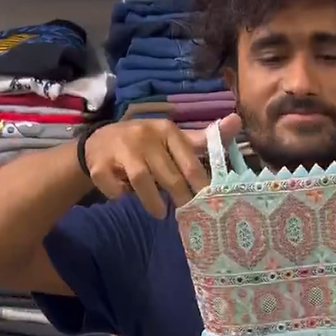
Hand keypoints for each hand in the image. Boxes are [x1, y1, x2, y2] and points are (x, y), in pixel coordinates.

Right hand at [84, 114, 241, 218]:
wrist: (99, 143)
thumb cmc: (147, 145)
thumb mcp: (174, 139)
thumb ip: (204, 139)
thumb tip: (236, 122)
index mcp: (166, 130)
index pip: (189, 159)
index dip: (200, 183)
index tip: (209, 202)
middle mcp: (144, 135)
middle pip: (168, 173)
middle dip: (180, 196)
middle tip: (188, 214)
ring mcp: (121, 148)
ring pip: (142, 179)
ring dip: (152, 201)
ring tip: (160, 214)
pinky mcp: (99, 163)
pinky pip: (114, 186)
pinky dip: (120, 195)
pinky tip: (125, 199)